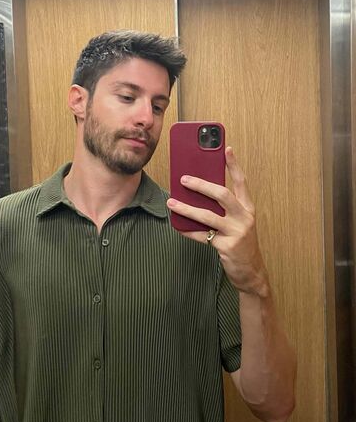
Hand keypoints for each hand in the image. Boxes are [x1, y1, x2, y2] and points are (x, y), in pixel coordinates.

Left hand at [166, 147, 268, 296]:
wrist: (251, 272)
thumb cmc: (241, 244)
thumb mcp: (238, 223)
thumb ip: (224, 210)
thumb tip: (199, 195)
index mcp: (248, 208)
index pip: (242, 182)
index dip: (234, 165)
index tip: (226, 149)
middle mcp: (244, 218)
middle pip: (222, 194)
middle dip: (201, 185)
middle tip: (184, 178)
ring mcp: (236, 232)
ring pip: (208, 216)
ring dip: (187, 208)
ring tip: (171, 202)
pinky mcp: (227, 247)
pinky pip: (202, 236)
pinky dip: (187, 231)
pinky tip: (177, 226)